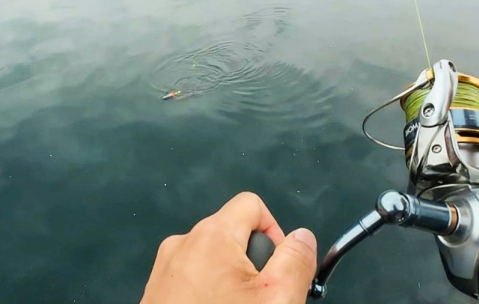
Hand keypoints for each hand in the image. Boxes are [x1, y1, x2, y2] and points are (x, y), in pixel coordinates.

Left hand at [140, 192, 316, 303]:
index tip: (278, 270)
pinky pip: (193, 279)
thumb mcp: (276, 299)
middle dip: (254, 262)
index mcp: (211, 235)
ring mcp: (165, 271)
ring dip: (232, 282)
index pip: (252, 205)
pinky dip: (209, 294)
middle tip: (262, 301)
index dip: (275, 231)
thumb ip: (296, 260)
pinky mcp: (155, 294)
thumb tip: (302, 237)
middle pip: (234, 233)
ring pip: (214, 260)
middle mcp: (183, 244)